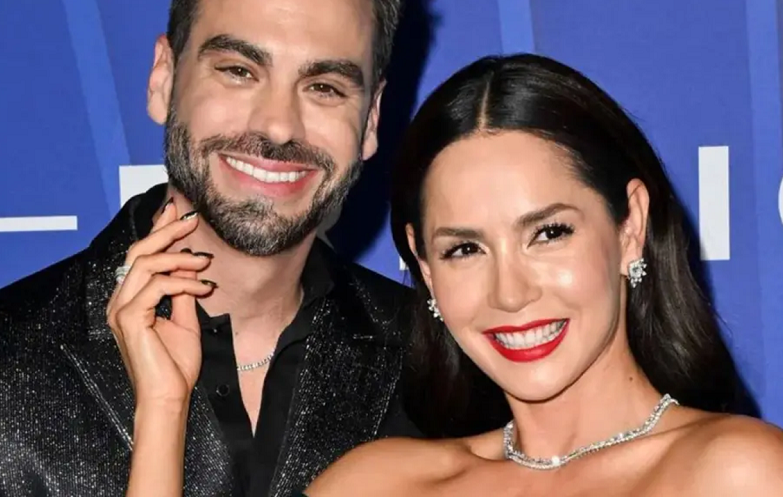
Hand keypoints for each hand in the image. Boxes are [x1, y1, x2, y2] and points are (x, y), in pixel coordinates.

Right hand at [107, 200, 214, 407]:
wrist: (169, 397)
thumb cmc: (175, 365)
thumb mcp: (185, 321)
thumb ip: (183, 293)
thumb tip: (191, 268)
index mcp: (130, 300)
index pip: (141, 257)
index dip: (158, 231)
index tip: (176, 212)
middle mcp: (120, 301)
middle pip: (139, 253)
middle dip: (166, 231)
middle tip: (191, 219)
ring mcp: (121, 309)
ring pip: (146, 265)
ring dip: (180, 259)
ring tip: (205, 262)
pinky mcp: (130, 318)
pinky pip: (157, 286)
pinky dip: (182, 283)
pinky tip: (202, 287)